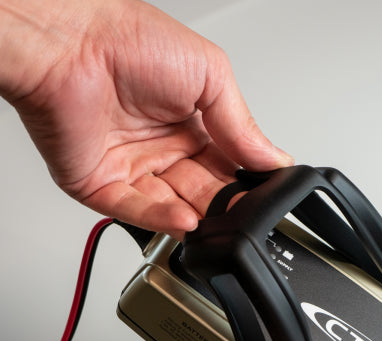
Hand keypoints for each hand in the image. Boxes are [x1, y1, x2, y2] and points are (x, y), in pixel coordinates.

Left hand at [1, 0, 291, 235]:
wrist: (69, 41)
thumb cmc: (128, 40)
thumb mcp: (210, 76)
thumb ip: (243, 126)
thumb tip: (275, 159)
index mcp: (192, 122)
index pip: (227, 166)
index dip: (244, 183)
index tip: (263, 197)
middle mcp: (163, 147)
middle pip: (203, 191)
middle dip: (224, 205)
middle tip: (242, 212)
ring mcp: (133, 168)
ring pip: (173, 207)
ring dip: (198, 218)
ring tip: (218, 222)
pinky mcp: (102, 185)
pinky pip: (136, 211)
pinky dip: (162, 220)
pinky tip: (186, 221)